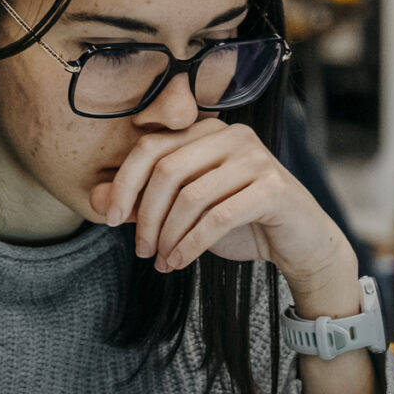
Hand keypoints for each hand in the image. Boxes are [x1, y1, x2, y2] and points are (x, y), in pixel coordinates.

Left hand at [94, 117, 355, 315]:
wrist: (300, 243)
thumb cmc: (241, 222)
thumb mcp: (185, 211)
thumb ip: (144, 201)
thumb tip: (93, 199)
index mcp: (207, 130)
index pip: (150, 146)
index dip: (123, 183)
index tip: (109, 219)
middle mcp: (232, 135)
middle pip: (166, 170)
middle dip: (145, 215)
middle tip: (141, 249)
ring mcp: (255, 158)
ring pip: (190, 196)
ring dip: (168, 236)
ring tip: (162, 261)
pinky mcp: (272, 187)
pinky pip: (217, 217)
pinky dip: (190, 244)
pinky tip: (179, 262)